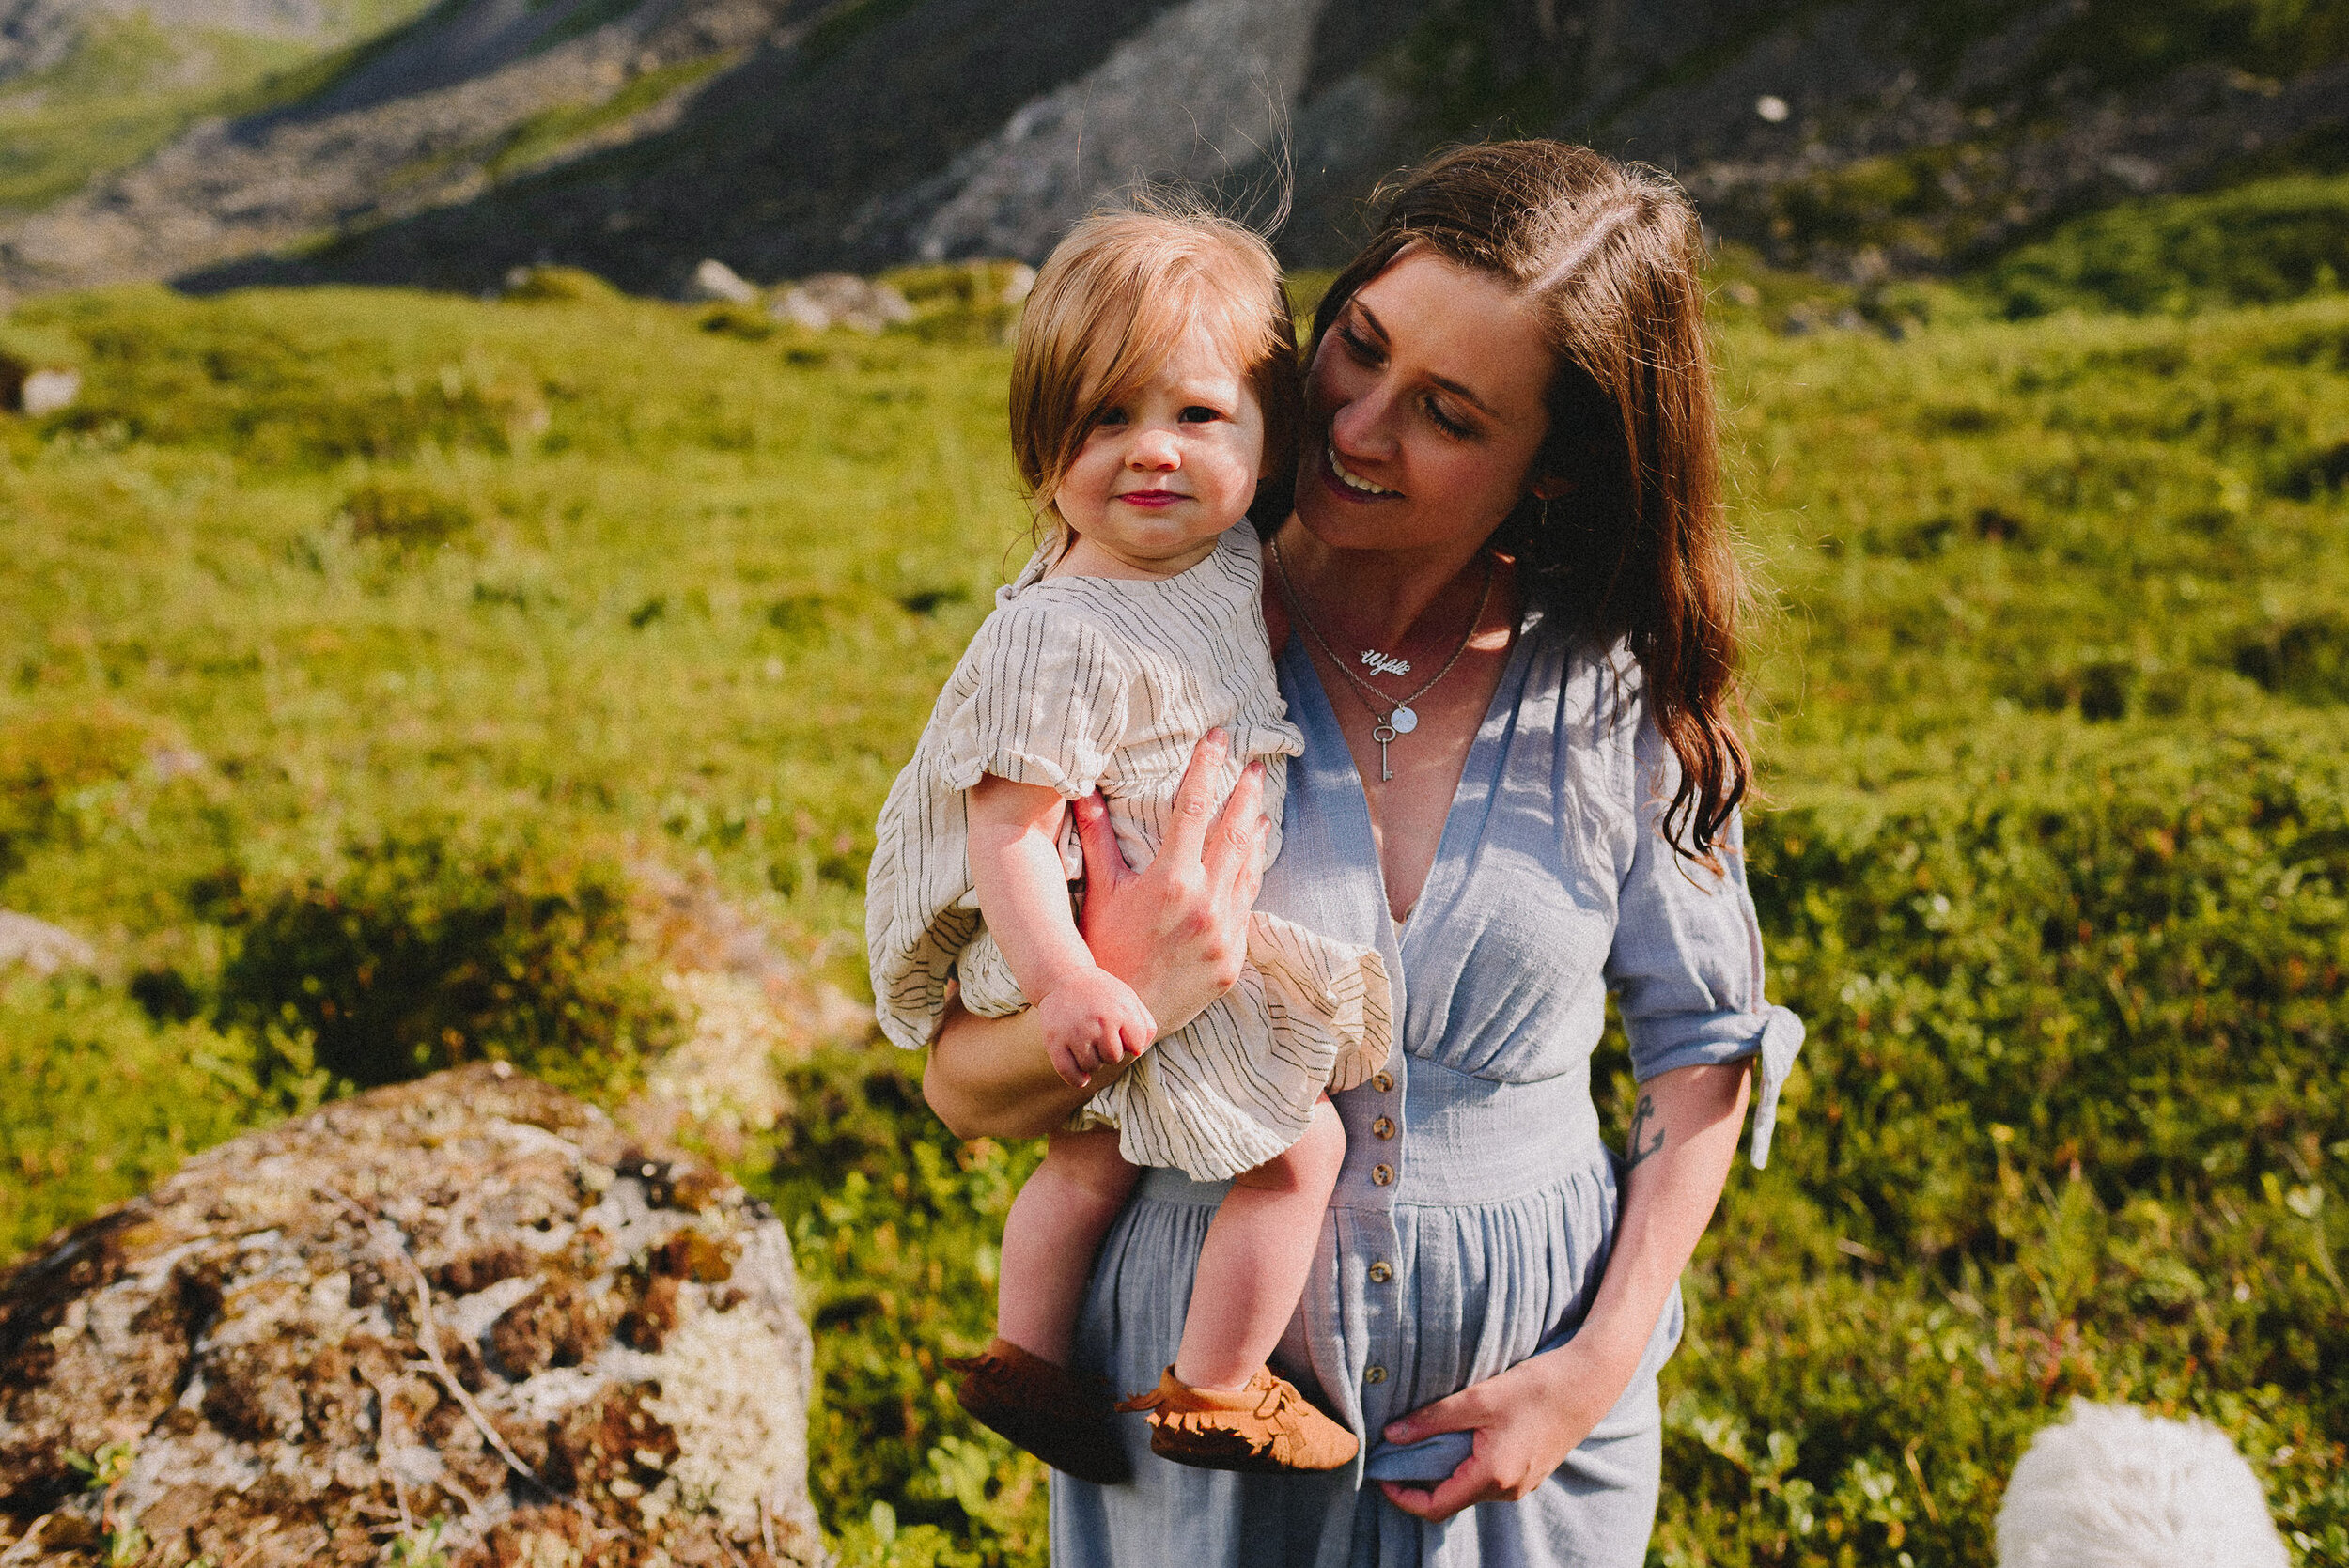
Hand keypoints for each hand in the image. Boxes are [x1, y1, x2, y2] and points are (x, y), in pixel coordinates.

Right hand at [1036, 967, 1156, 1087]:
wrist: (1062, 977)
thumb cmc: (1101, 993)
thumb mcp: (1128, 998)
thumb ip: (1144, 1024)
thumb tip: (1138, 1051)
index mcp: (1120, 1010)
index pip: (1135, 1046)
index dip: (1130, 1043)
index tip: (1121, 1034)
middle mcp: (1099, 1022)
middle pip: (1113, 1058)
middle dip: (1110, 1053)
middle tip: (1101, 1039)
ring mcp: (1075, 1032)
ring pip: (1092, 1066)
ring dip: (1093, 1062)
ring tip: (1088, 1046)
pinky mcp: (1054, 1042)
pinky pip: (1070, 1073)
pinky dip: (1078, 1079)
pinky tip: (1082, 1076)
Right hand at [1073, 728, 1269, 1034]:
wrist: (1121, 1019)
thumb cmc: (1102, 952)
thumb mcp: (1099, 893)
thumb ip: (1097, 839)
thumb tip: (1084, 791)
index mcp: (1171, 881)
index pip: (1193, 808)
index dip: (1206, 768)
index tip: (1217, 739)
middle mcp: (1205, 904)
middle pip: (1234, 833)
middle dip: (1246, 795)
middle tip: (1256, 766)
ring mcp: (1224, 933)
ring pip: (1248, 870)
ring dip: (1255, 835)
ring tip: (1260, 808)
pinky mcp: (1233, 958)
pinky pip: (1247, 907)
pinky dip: (1250, 878)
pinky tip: (1252, 862)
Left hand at [1375, 1341, 1624, 1523]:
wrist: (1589, 1382)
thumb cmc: (1536, 1387)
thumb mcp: (1478, 1397)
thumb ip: (1431, 1418)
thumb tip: (1390, 1435)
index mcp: (1493, 1475)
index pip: (1436, 1506)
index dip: (1403, 1497)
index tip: (1381, 1475)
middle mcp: (1509, 1489)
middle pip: (1452, 1500)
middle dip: (1420, 1482)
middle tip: (1395, 1454)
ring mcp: (1523, 1483)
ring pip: (1470, 1489)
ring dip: (1444, 1472)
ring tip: (1423, 1442)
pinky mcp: (1531, 1471)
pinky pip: (1489, 1478)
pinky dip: (1466, 1465)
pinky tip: (1458, 1437)